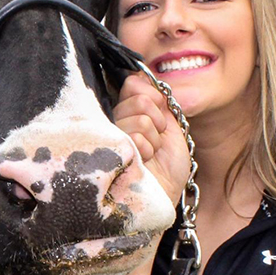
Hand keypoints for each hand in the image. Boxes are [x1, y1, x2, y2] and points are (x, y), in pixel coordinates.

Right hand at [113, 74, 191, 203]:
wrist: (162, 198)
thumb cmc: (166, 169)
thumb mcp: (170, 127)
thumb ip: (157, 101)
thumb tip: (141, 76)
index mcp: (127, 111)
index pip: (133, 84)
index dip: (153, 98)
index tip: (160, 119)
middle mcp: (112, 120)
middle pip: (140, 98)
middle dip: (158, 121)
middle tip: (155, 142)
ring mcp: (107, 134)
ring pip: (141, 118)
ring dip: (153, 141)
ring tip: (148, 157)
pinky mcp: (105, 149)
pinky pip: (135, 136)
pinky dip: (147, 151)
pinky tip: (141, 164)